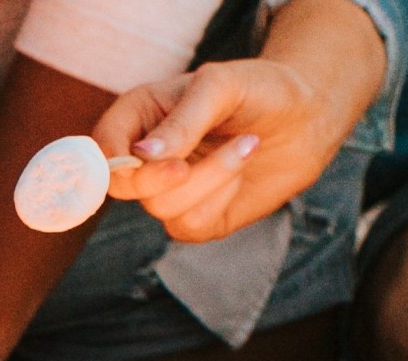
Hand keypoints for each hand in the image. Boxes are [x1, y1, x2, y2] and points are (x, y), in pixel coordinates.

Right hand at [91, 49, 364, 242]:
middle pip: (125, 187)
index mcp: (138, 117)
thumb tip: (141, 157)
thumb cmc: (260, 91)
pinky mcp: (195, 219)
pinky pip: (189, 225)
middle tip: (190, 159)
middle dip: (163, 176)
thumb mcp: (221, 87)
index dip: (111, 162)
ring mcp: (168, 192)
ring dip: (210, 178)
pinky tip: (241, 171)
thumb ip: (181, 121)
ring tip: (246, 144)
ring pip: (161, 207)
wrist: (307, 119)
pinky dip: (220, 199)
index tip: (140, 158)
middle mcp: (145, 158)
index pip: (100, 150)